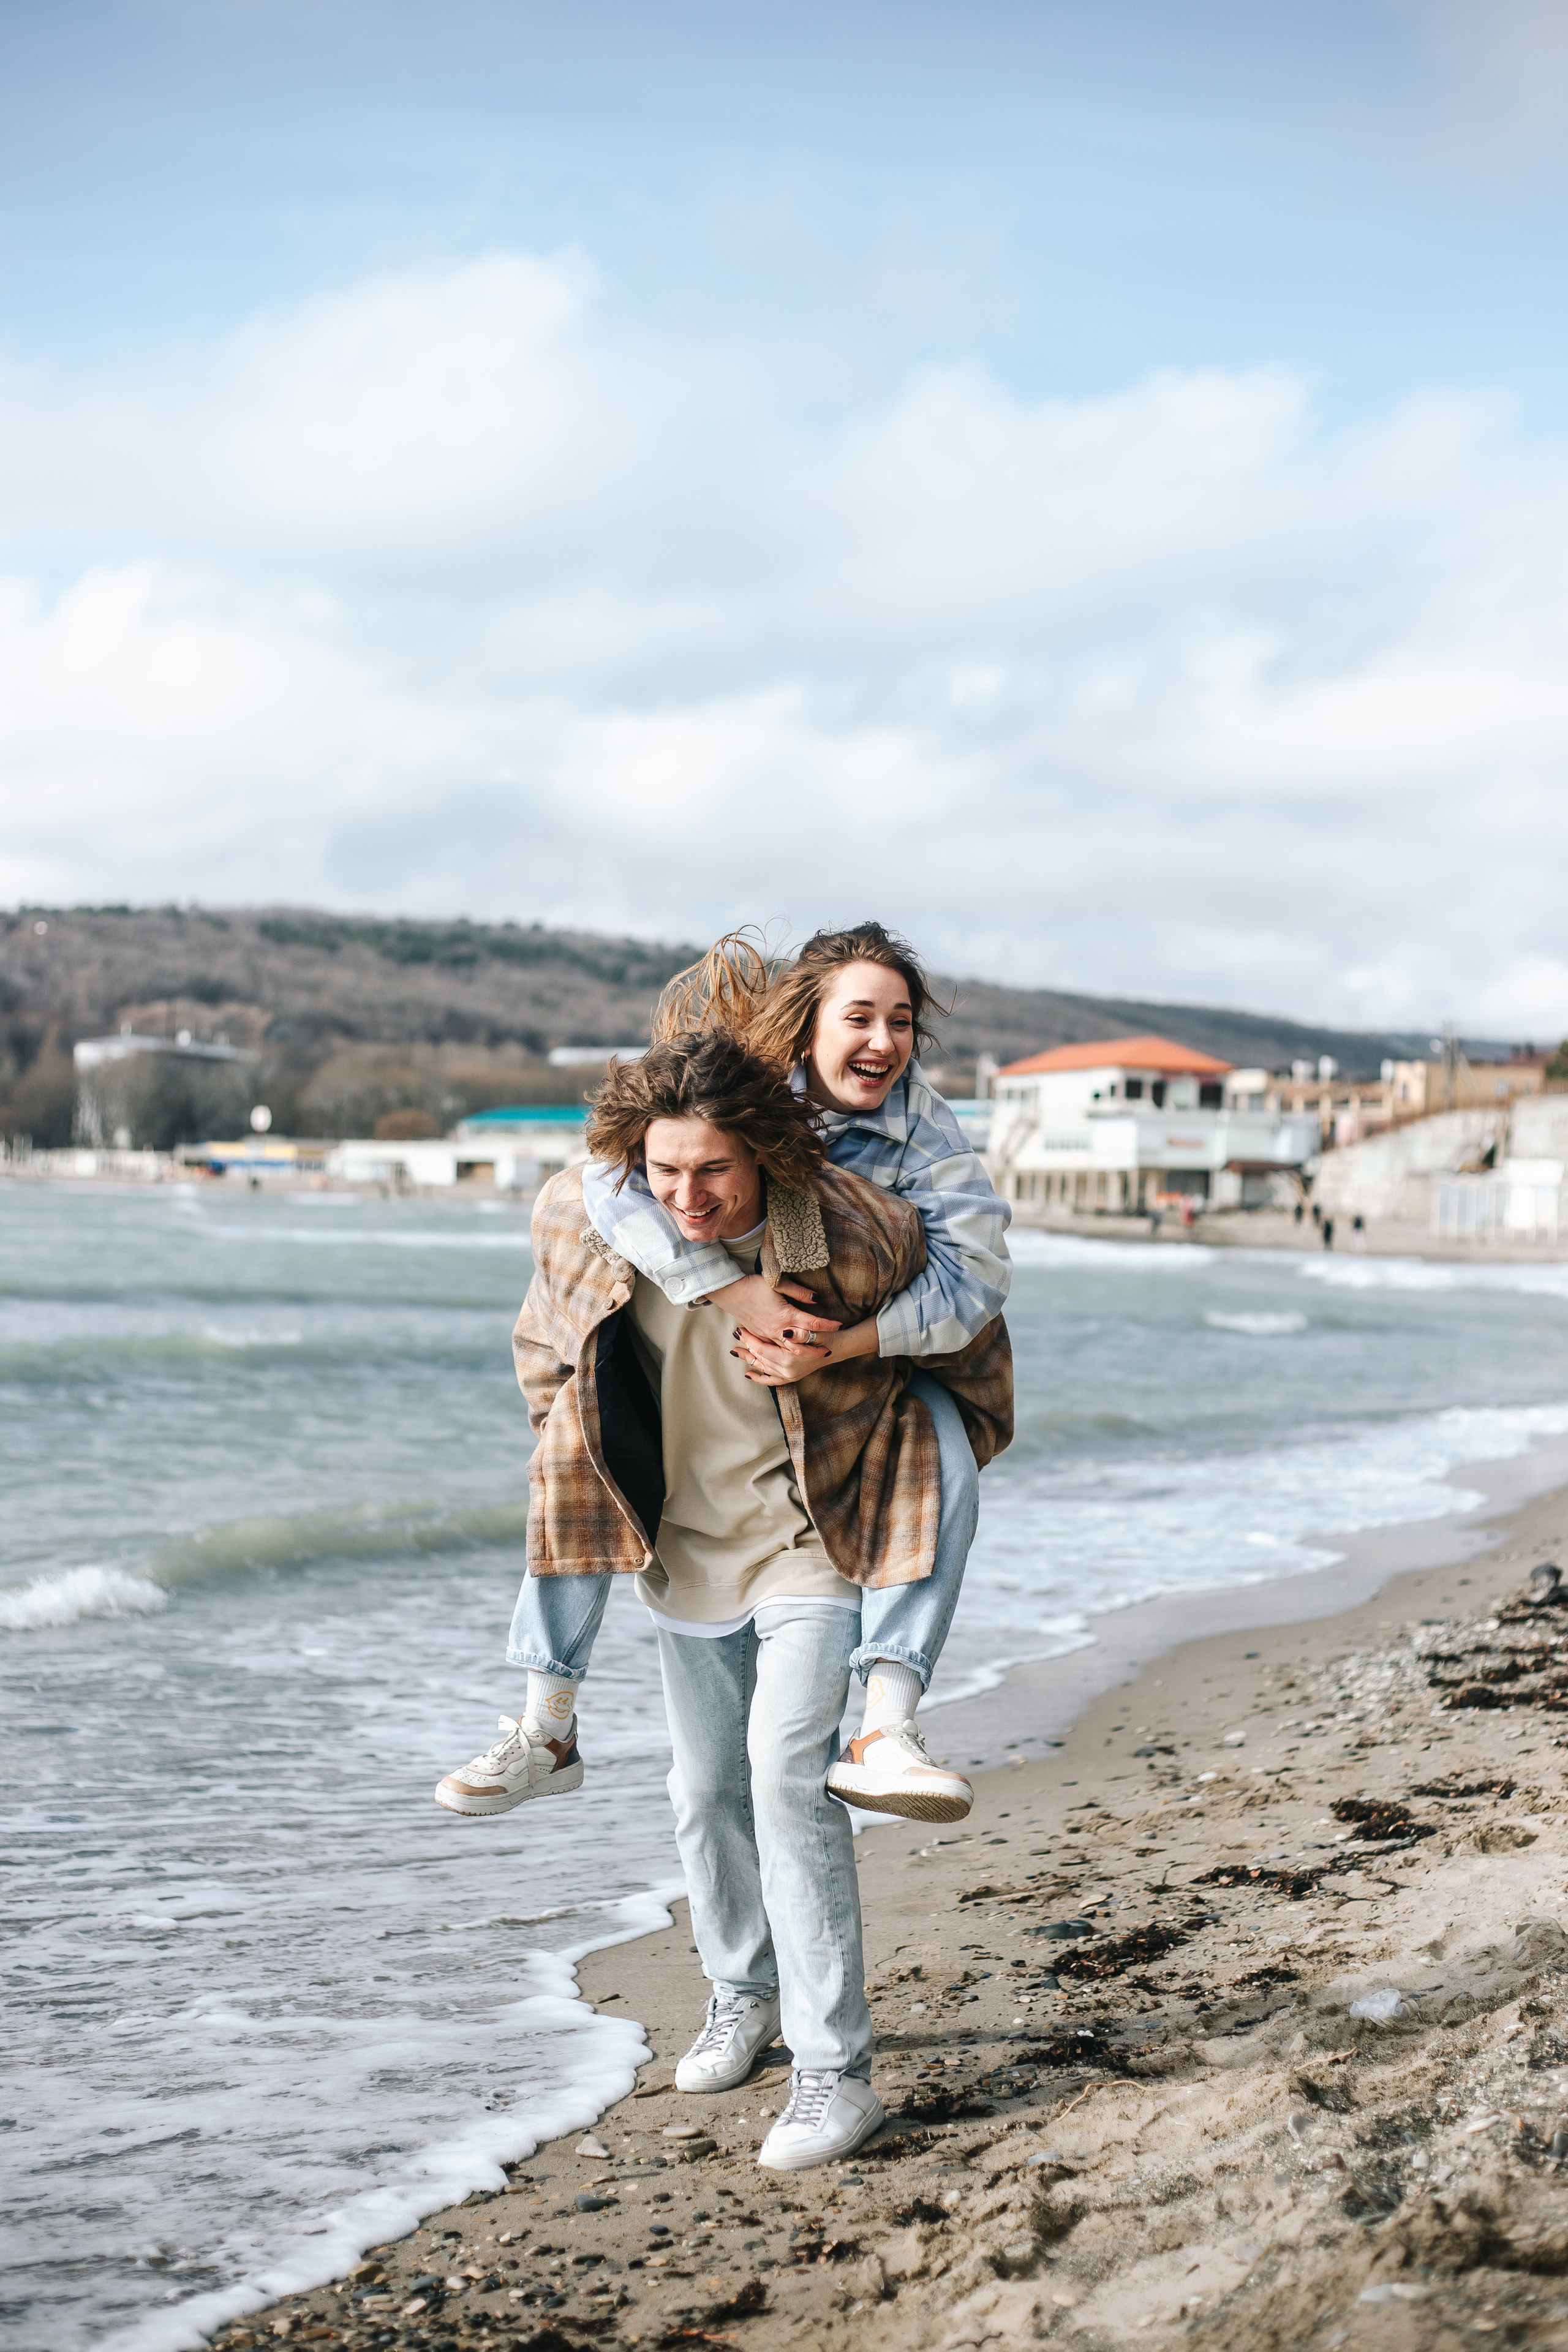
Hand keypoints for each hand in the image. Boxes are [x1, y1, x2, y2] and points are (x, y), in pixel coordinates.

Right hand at [708, 1272, 840, 1348]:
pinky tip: (792, 1354)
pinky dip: (786, 1353)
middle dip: (817, 1348)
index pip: (813, 1323)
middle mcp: (778, 1329)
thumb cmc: (754, 1285)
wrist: (730, 1293)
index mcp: (786, 1315)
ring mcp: (768, 1335)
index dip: (828, 1325)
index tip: (839, 1325)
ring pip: (789, 1350)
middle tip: (829, 1351)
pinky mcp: (761, 1336)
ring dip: (803, 1353)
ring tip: (814, 1355)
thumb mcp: (779, 1284)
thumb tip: (817, 1299)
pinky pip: (776, 1349)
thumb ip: (800, 1292)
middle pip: (803, 1343)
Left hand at [732, 1317, 880, 1384]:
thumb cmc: (827, 1335)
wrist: (838, 1348)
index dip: (750, 1339)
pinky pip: (771, 1380)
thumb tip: (786, 1332)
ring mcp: (789, 1375)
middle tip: (735, 1335)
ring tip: (736, 1351)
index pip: (762, 1348)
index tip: (739, 1329)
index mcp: (791, 1358)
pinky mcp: (791, 1378)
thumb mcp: (816, 1331)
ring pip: (763, 1367)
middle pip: (760, 1358)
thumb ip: (801, 1332)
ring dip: (749, 1358)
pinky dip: (760, 1378)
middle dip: (746, 1346)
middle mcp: (788, 1370)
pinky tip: (749, 1374)